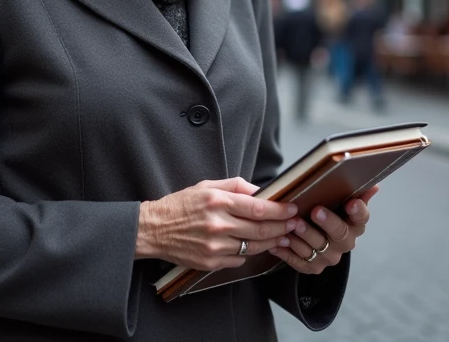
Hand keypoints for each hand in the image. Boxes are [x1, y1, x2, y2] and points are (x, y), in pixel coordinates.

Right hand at [136, 177, 299, 271]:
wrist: (153, 229)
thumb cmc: (180, 205)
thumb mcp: (206, 186)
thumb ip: (235, 186)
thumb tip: (260, 191)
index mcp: (217, 201)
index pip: (258, 207)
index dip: (279, 210)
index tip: (291, 208)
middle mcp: (217, 224)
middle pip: (260, 229)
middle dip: (282, 227)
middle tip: (294, 224)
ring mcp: (214, 246)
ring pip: (253, 246)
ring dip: (272, 242)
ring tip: (282, 236)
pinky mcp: (211, 262)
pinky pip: (239, 259)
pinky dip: (249, 253)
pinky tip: (256, 246)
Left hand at [269, 185, 378, 274]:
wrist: (318, 239)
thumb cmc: (329, 213)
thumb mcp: (340, 202)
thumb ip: (355, 193)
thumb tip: (374, 185)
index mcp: (354, 225)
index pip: (361, 218)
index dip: (358, 211)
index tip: (351, 202)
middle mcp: (344, 243)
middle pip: (339, 234)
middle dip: (327, 222)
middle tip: (314, 211)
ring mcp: (329, 257)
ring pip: (316, 248)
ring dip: (303, 237)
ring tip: (291, 225)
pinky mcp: (313, 267)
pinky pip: (300, 262)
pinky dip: (288, 252)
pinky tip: (278, 243)